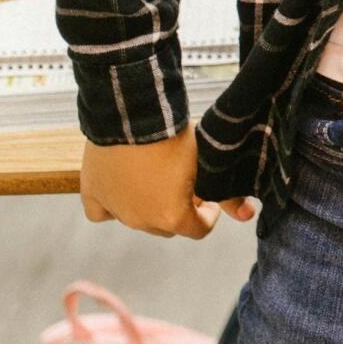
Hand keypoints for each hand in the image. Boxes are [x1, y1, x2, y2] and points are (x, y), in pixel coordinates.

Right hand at [79, 131, 254, 238]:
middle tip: (183, 185)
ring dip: (149, 206)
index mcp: (171, 218)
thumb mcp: (207, 163)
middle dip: (179, 210)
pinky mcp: (93, 194)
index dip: (209, 213)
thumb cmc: (173, 137)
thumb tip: (249, 215)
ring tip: (157, 178)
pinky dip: (112, 205)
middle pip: (167, 226)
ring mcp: (114, 209)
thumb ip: (229, 195)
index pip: (198, 229)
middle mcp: (140, 221)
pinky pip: (102, 212)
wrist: (134, 114)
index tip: (207, 196)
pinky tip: (122, 189)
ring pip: (137, 219)